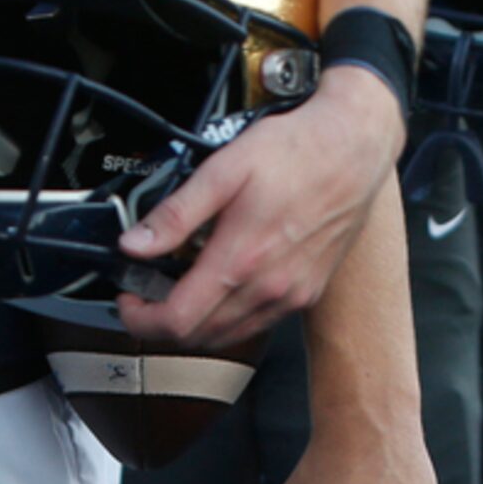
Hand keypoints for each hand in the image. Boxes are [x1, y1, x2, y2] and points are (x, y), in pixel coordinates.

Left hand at [116, 67, 403, 346]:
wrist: (355, 146)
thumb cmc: (296, 150)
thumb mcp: (224, 170)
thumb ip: (176, 214)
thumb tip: (135, 244)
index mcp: (242, 260)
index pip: (178, 322)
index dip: (141, 319)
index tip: (128, 300)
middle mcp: (269, 288)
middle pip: (199, 337)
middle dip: (162, 322)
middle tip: (146, 292)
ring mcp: (291, 295)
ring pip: (227, 336)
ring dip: (194, 323)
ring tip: (178, 288)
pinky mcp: (307, 293)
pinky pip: (256, 324)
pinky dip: (227, 318)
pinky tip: (220, 286)